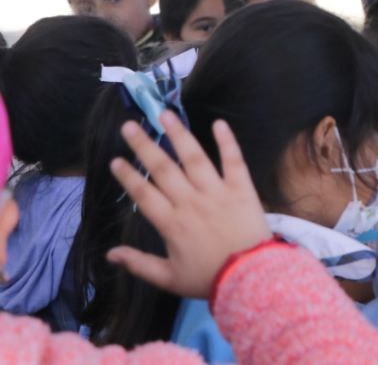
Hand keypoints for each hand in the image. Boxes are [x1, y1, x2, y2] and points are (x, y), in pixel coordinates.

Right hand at [106, 112, 271, 298]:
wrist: (251, 277)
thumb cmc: (209, 278)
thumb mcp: (168, 278)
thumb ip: (139, 264)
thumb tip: (110, 254)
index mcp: (171, 223)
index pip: (144, 194)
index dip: (128, 177)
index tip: (116, 160)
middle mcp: (191, 202)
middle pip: (163, 169)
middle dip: (144, 146)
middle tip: (129, 126)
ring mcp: (217, 192)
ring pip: (194, 158)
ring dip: (178, 134)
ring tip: (165, 114)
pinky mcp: (241, 188)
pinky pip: (233, 160)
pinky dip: (227, 141)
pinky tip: (219, 123)